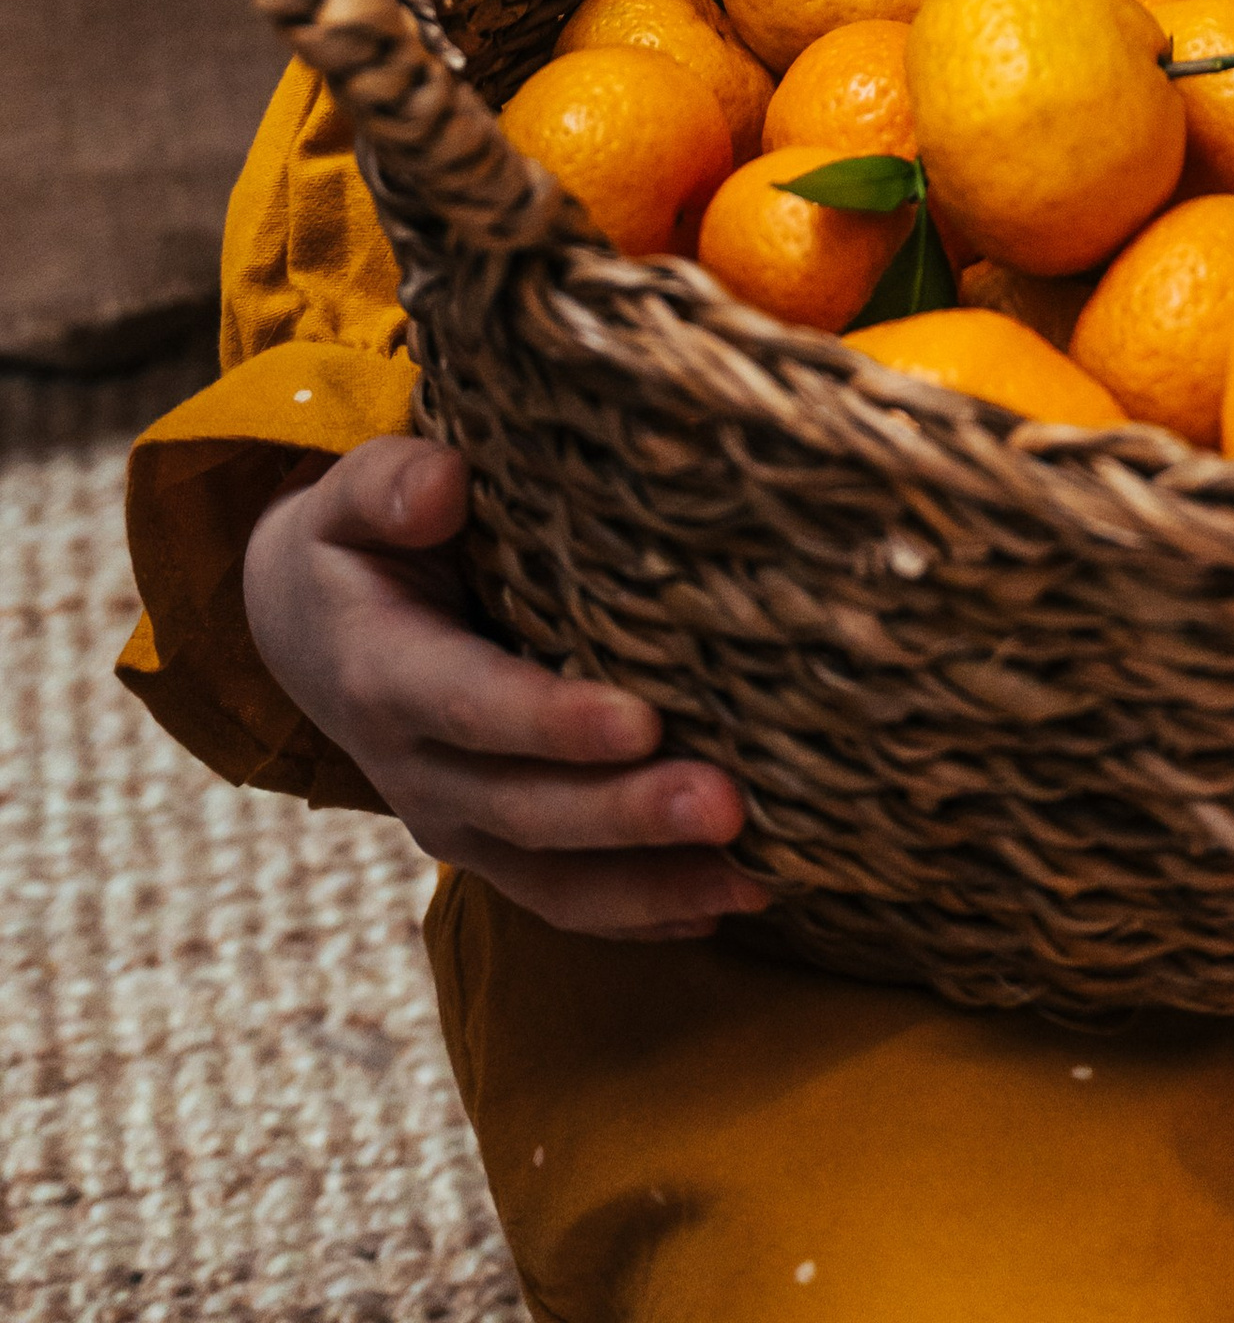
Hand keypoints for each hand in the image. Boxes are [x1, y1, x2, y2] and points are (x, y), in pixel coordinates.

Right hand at [242, 436, 766, 942]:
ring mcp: (457, 824)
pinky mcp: (494, 850)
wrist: (314, 632)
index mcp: (384, 677)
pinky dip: (643, 915)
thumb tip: (444, 485)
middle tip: (728, 806)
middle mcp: (418, 771)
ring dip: (654, 887)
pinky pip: (565, 901)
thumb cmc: (358, 545)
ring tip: (754, 880)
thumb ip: (388, 486)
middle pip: (529, 810)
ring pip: (553, 879)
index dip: (555, 722)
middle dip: (630, 816)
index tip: (641, 724)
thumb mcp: (348, 500)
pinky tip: (724, 904)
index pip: (476, 708)